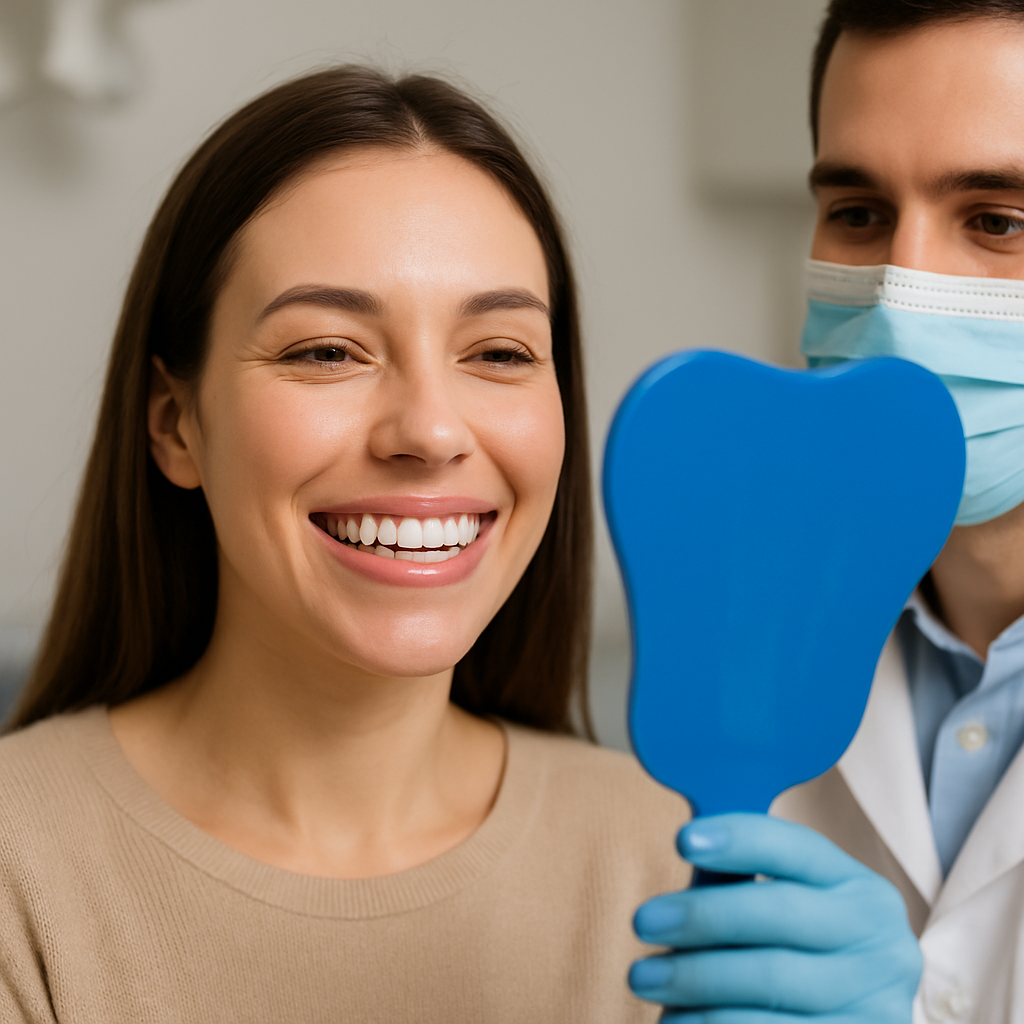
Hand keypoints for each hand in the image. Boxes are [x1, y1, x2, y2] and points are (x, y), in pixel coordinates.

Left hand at [628, 813, 921, 1022]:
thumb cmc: (791, 960)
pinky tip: (675, 1020)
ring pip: (773, 980)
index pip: (799, 849)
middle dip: (703, 914)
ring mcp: (878, 1005)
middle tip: (643, 921)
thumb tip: (688, 845)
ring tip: (643, 976)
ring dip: (697, 978)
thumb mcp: (785, 913)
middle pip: (782, 914)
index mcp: (862, 891)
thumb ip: (742, 883)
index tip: (682, 839)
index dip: (741, 839)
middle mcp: (883, 944)